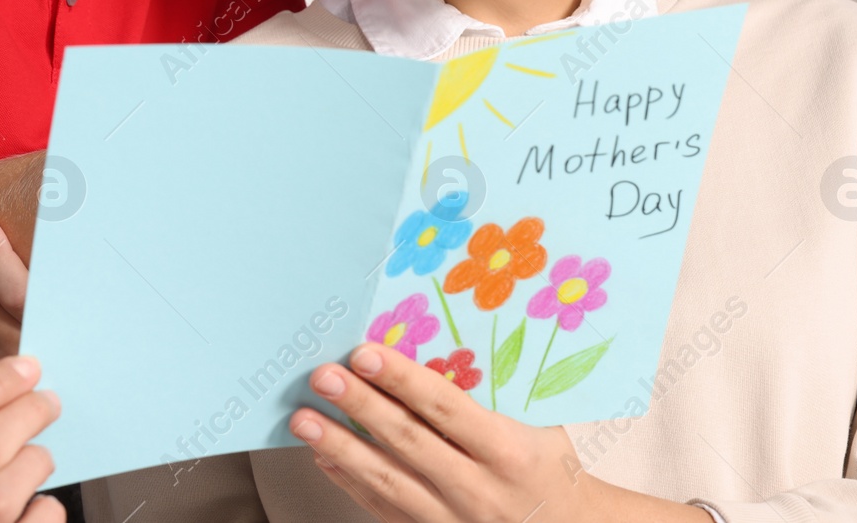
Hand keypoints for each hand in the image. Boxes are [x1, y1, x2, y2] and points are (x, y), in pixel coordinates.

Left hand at [289, 343, 710, 522]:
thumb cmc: (552, 473)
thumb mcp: (541, 431)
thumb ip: (489, 400)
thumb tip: (430, 351)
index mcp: (508, 452)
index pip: (444, 408)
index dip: (401, 380)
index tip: (365, 354)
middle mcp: (477, 489)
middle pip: (408, 441)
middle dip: (361, 406)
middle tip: (324, 376)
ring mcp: (451, 519)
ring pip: (387, 480)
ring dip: (340, 447)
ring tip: (304, 418)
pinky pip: (382, 508)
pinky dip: (349, 482)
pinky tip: (324, 456)